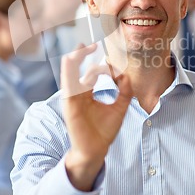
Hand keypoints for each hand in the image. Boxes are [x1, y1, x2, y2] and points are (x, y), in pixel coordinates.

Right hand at [61, 44, 132, 190]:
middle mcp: (78, 93)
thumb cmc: (103, 131)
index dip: (104, 66)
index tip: (115, 65)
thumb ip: (124, 92)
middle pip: (77, 68)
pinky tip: (70, 60)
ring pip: (70, 73)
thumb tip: (126, 75)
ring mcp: (73, 98)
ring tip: (81, 47)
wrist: (96, 150)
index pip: (92, 72)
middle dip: (82, 54)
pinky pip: (68, 85)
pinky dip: (68, 71)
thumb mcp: (119, 108)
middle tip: (92, 44)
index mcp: (87, 93)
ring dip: (75, 58)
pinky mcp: (70, 104)